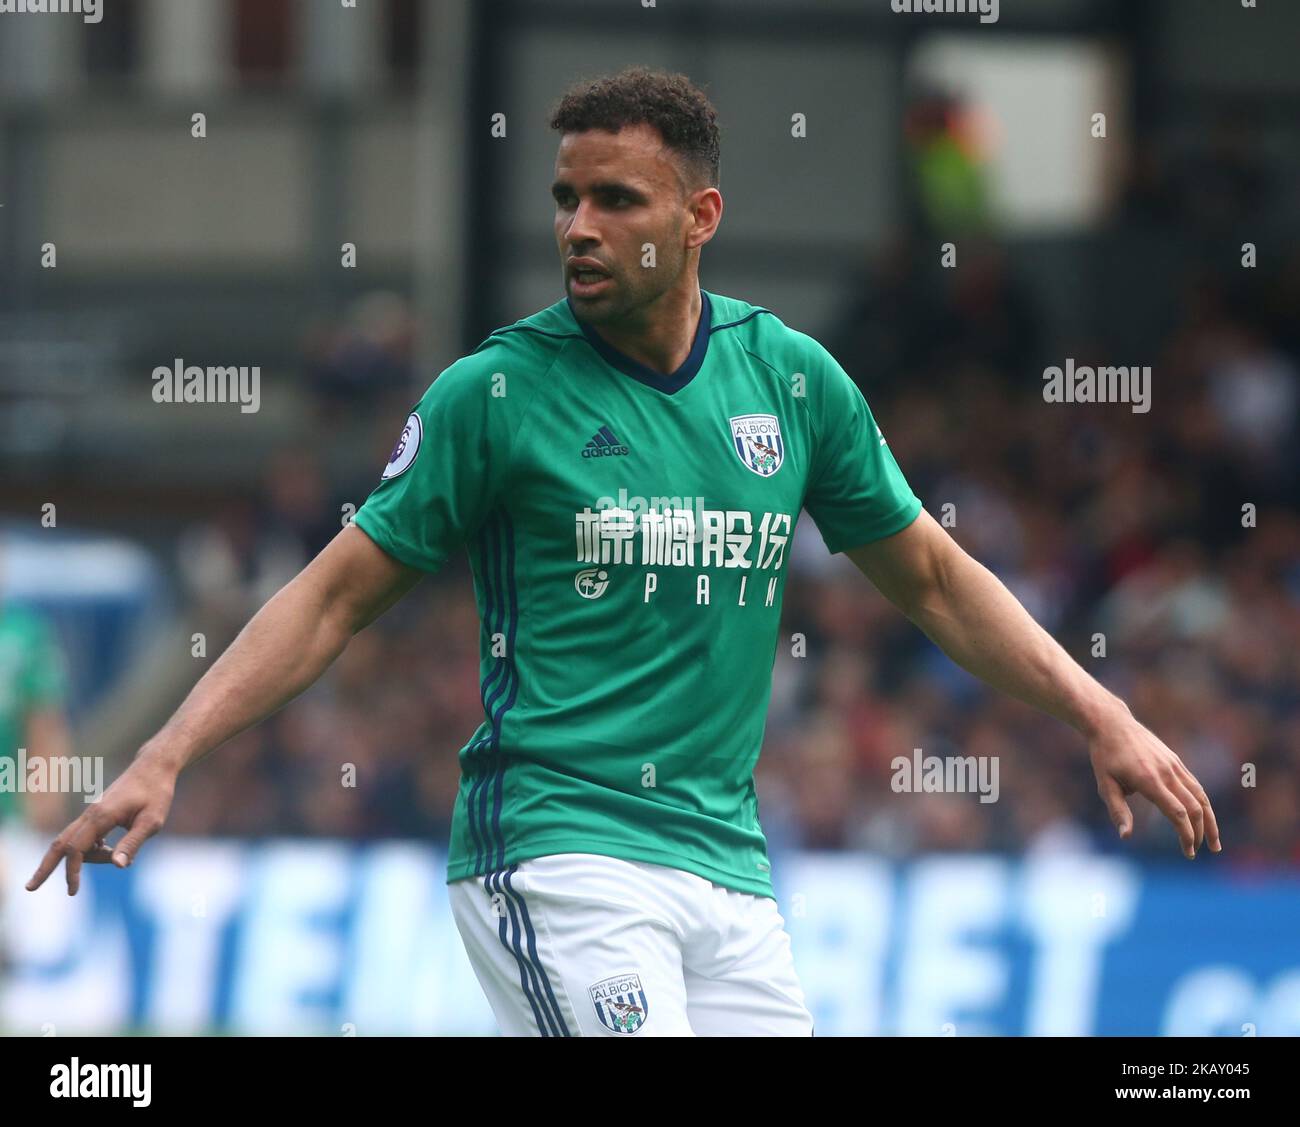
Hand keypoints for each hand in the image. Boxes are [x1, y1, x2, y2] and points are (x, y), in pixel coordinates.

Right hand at [25, 750, 178, 894]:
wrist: (153, 768)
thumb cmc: (157, 794)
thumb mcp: (152, 821)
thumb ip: (133, 843)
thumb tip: (117, 866)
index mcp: (102, 816)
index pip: (77, 848)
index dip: (72, 871)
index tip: (73, 891)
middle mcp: (91, 814)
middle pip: (60, 843)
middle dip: (44, 866)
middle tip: (29, 888)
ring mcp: (91, 813)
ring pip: (72, 841)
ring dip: (83, 858)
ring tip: (117, 857)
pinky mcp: (96, 813)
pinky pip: (83, 836)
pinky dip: (89, 850)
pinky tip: (110, 851)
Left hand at [1089, 712, 1220, 857]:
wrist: (1113, 724)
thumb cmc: (1105, 756)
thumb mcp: (1105, 784)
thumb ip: (1117, 811)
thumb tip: (1125, 836)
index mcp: (1149, 780)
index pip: (1177, 812)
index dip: (1186, 834)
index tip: (1188, 852)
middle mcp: (1167, 772)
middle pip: (1195, 807)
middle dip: (1200, 833)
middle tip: (1194, 852)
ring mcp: (1174, 765)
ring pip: (1201, 796)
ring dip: (1210, 820)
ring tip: (1214, 842)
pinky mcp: (1175, 761)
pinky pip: (1195, 785)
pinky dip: (1203, 803)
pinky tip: (1203, 817)